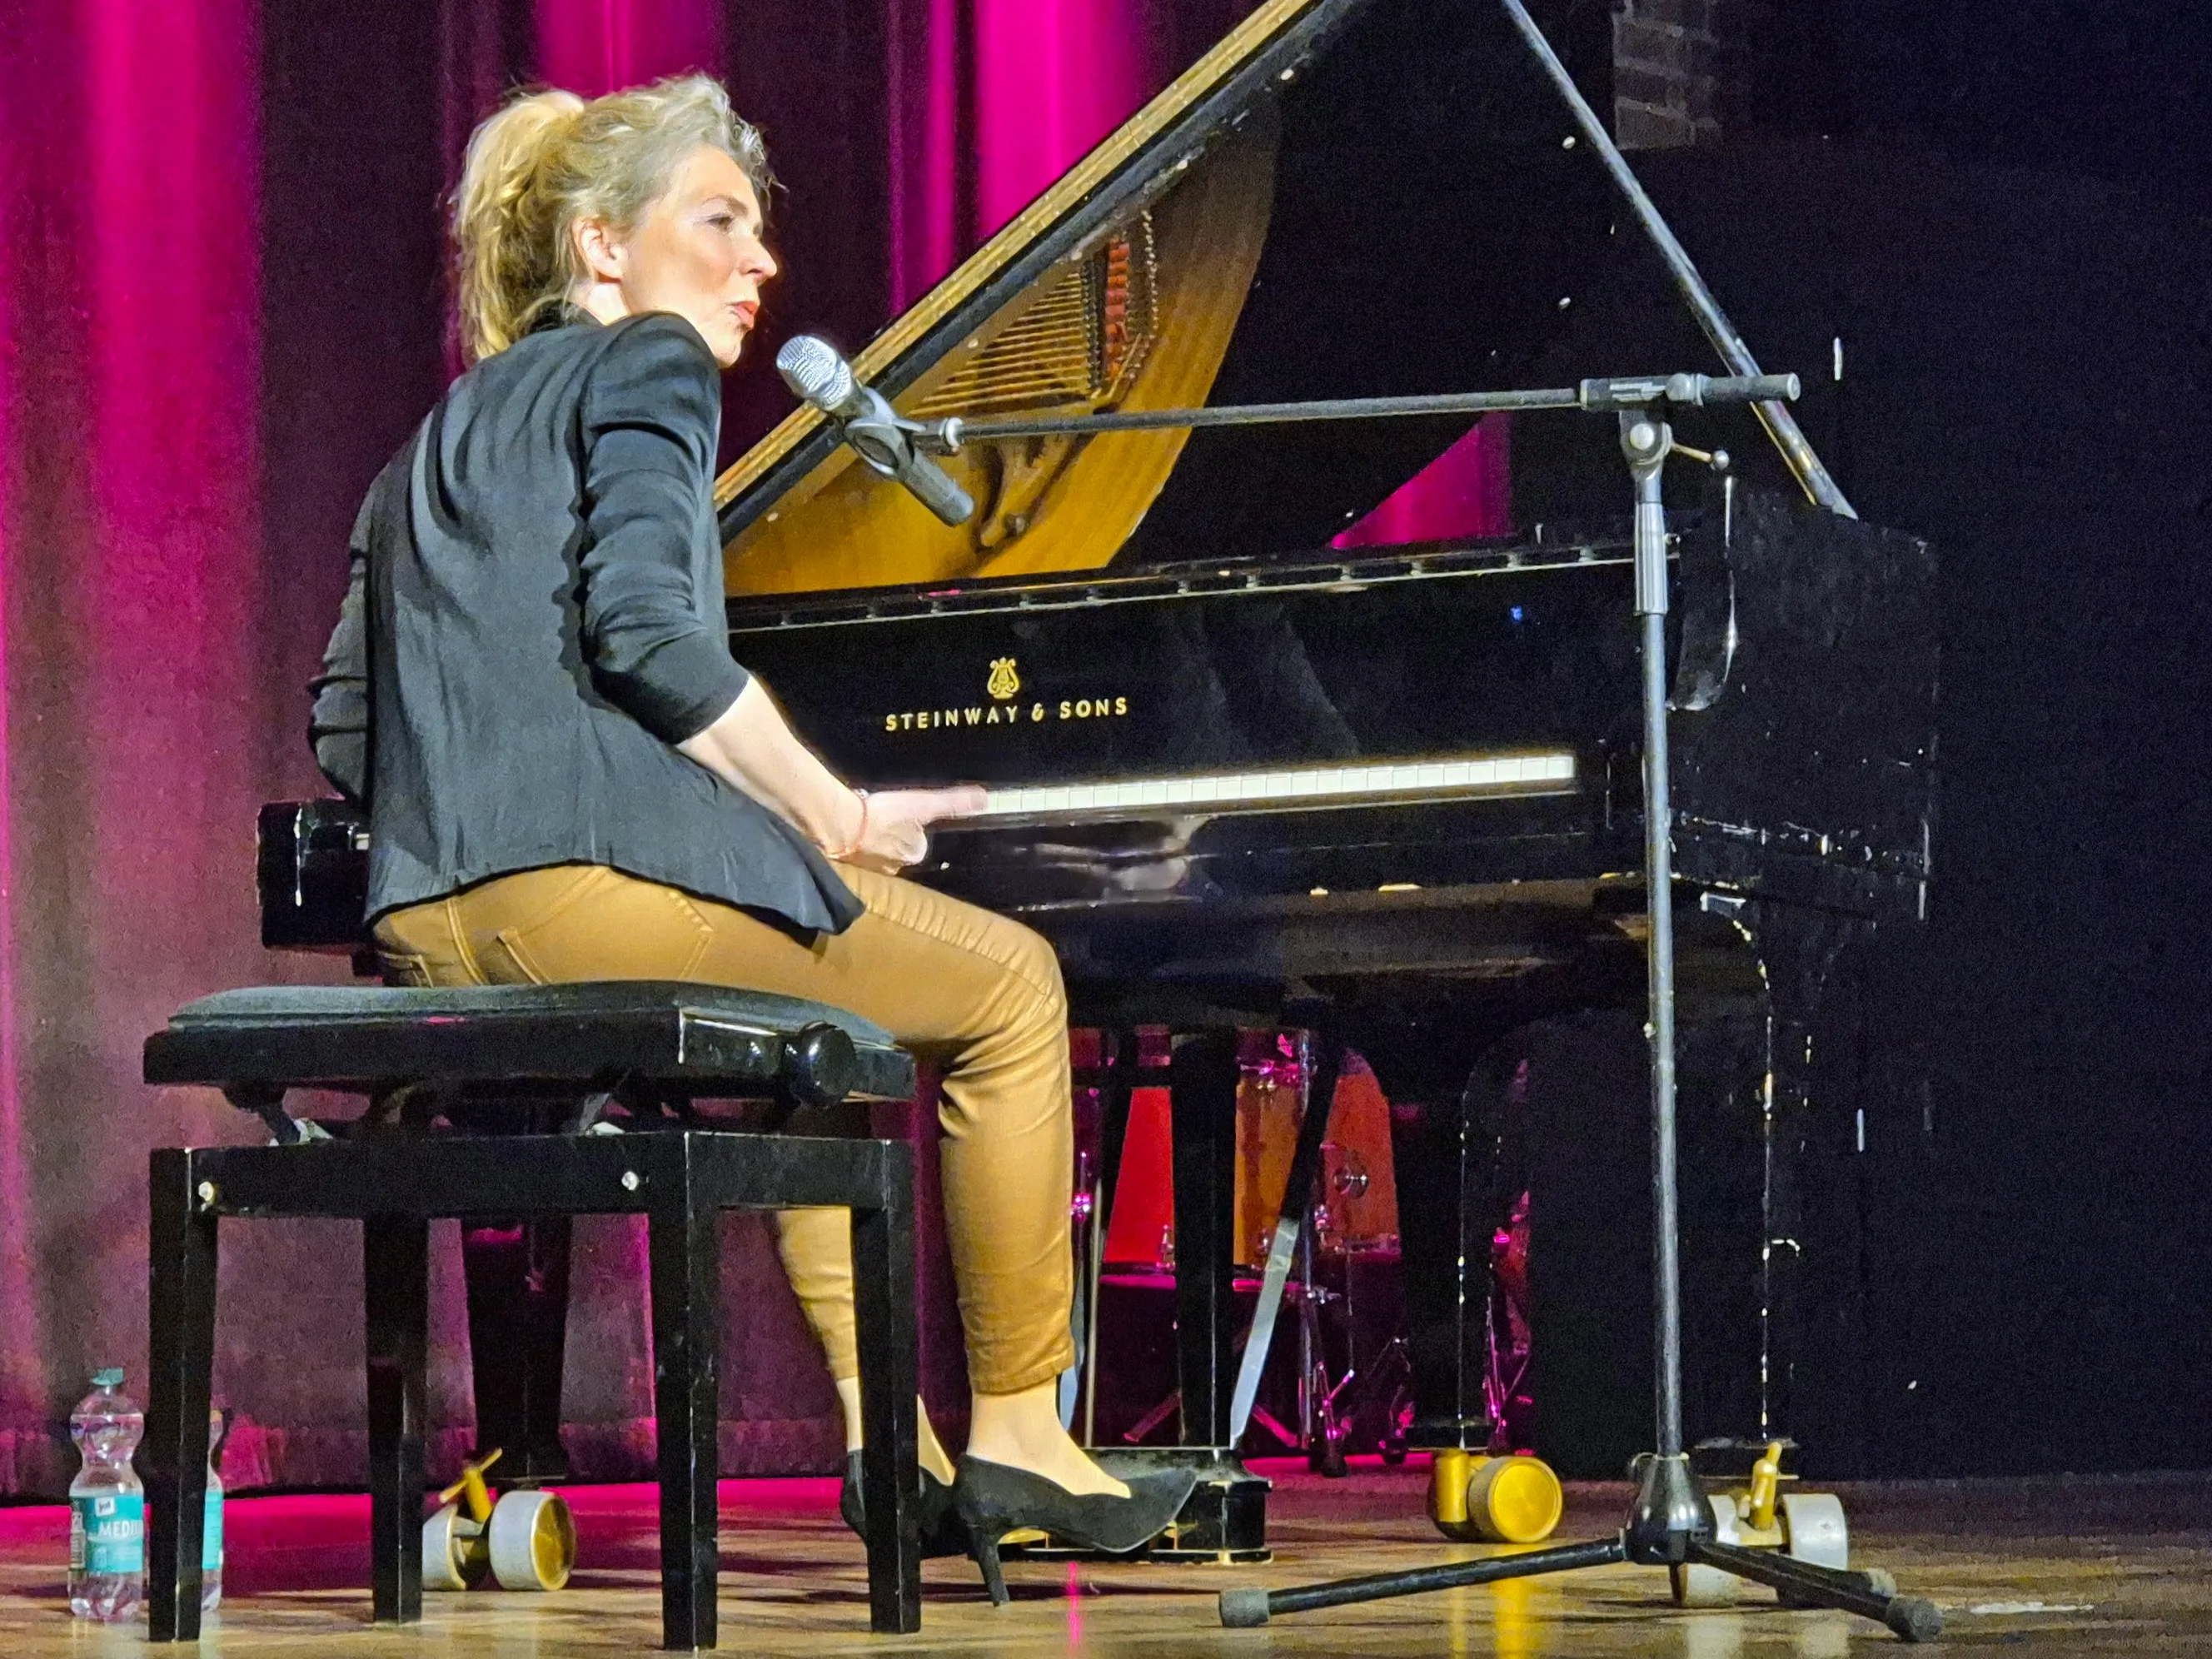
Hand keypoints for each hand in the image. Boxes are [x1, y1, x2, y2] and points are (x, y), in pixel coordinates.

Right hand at [843, 785, 989, 872]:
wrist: (840, 825)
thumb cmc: (883, 817)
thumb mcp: (924, 805)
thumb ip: (953, 803)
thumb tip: (985, 799)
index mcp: (913, 856)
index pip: (919, 843)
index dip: (914, 828)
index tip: (906, 816)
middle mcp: (892, 867)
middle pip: (898, 849)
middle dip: (894, 835)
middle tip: (886, 817)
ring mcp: (868, 867)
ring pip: (877, 850)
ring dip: (874, 838)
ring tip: (868, 821)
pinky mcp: (845, 861)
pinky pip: (855, 848)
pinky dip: (855, 839)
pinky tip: (851, 826)